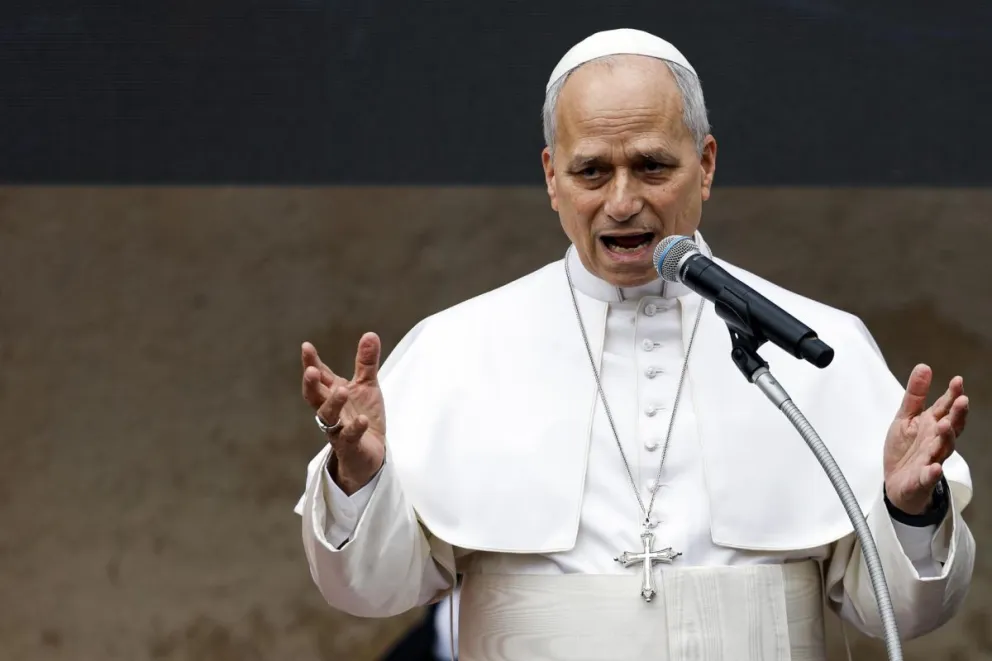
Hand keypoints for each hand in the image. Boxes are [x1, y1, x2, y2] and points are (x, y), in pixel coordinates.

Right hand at [301, 333, 386, 495]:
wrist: (371, 453)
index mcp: (332, 394)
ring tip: (342, 390)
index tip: (306, 346)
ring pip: (328, 417)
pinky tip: (362, 419)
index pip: (319, 376)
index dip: (312, 362)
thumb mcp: (367, 386)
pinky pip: (350, 438)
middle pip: (315, 396)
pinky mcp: (350, 446)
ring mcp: (338, 429)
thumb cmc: (363, 416)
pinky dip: (355, 428)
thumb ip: (366, 362)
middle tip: (311, 371)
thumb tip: (370, 334)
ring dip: (333, 403)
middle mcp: (330, 411)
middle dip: (311, 384)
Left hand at [884, 364, 967, 514]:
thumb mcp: (906, 417)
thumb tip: (924, 366)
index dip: (952, 395)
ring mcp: (931, 459)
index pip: (946, 408)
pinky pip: (929, 476)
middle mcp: (936, 441)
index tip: (957, 381)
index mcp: (933, 425)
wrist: (896, 482)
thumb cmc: (905, 448)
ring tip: (945, 425)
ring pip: (943, 448)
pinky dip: (932, 472)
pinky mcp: (922, 478)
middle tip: (962, 401)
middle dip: (957, 414)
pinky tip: (935, 467)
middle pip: (951, 427)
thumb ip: (915, 395)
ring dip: (946, 437)